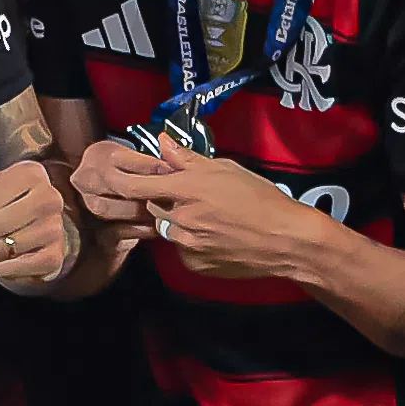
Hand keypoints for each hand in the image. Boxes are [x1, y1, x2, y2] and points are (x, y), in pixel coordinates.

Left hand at [0, 155, 79, 292]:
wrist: (32, 234)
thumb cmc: (0, 205)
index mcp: (30, 173)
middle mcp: (50, 197)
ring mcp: (56, 229)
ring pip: (2, 247)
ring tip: (6, 239)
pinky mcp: (55, 258)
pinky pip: (14, 267)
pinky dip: (4, 268)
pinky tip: (13, 257)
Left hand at [76, 139, 328, 282]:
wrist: (289, 241)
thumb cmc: (262, 199)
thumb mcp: (227, 169)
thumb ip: (188, 158)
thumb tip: (161, 142)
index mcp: (188, 189)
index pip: (136, 186)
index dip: (122, 179)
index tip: (115, 174)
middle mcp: (181, 217)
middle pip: (151, 206)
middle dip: (162, 199)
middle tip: (187, 196)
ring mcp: (187, 244)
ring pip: (166, 228)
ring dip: (176, 221)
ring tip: (208, 218)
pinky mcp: (195, 264)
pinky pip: (181, 249)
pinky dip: (191, 242)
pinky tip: (215, 236)